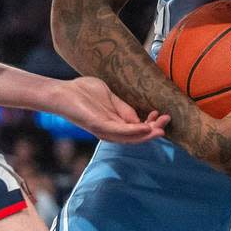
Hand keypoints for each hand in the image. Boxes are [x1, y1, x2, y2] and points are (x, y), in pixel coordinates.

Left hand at [52, 76, 169, 143]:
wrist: (63, 92)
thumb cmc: (83, 93)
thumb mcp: (110, 98)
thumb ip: (123, 108)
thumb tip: (140, 117)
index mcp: (114, 124)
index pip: (136, 129)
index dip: (151, 124)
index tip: (161, 114)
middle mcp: (110, 131)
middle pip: (136, 136)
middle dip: (153, 131)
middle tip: (166, 121)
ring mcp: (104, 130)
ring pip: (129, 138)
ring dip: (147, 135)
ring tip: (160, 129)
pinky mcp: (98, 126)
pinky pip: (118, 132)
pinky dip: (133, 132)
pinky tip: (145, 128)